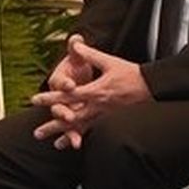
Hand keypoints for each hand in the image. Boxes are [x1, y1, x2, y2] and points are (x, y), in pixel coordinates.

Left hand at [30, 38, 151, 148]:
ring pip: (82, 128)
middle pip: (71, 118)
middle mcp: (98, 106)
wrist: (153, 87)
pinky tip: (73, 144)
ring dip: (66, 135)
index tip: (35, 100)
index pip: (68, 96)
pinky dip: (82, 136)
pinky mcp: (110, 120)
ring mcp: (104, 116)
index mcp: (95, 91)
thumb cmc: (131, 74)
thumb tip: (75, 43)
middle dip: (53, 125)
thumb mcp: (109, 61)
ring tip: (53, 144)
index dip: (51, 98)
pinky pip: (94, 130)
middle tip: (37, 133)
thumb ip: (89, 54)